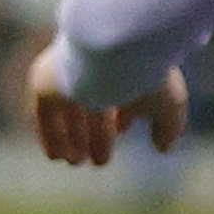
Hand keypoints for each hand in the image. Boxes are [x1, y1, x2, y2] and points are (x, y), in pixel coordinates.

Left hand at [28, 41, 184, 165]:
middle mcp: (95, 68)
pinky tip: (57, 156)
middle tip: (99, 159)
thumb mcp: (169, 105)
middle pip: (93, 104)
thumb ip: (169, 128)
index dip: (122, 116)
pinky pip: (44, 115)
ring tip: (77, 163)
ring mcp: (67, 74)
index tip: (124, 133)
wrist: (110, 51)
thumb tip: (164, 149)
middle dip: (96, 133)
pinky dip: (51, 135)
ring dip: (72, 138)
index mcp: (124, 65)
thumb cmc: (148, 76)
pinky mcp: (43, 82)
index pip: (120, 92)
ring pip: (69, 111)